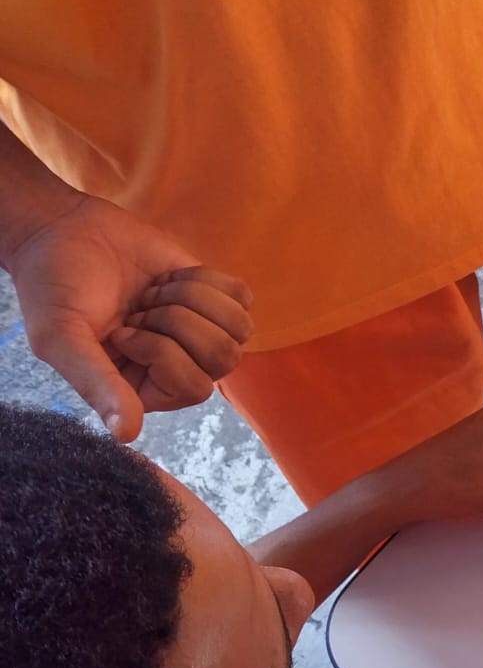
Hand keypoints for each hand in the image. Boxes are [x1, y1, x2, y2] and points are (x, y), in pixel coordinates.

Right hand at [4, 195, 252, 440]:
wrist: (66, 233)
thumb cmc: (55, 289)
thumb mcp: (61, 339)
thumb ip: (96, 385)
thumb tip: (126, 435)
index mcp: (146, 390)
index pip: (194, 388)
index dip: (162, 351)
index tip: (123, 330)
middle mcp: (181, 369)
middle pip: (223, 358)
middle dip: (178, 320)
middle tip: (140, 308)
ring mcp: (202, 334)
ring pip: (240, 328)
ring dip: (191, 297)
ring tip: (154, 293)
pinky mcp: (215, 299)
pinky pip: (242, 295)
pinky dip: (205, 278)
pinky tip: (172, 277)